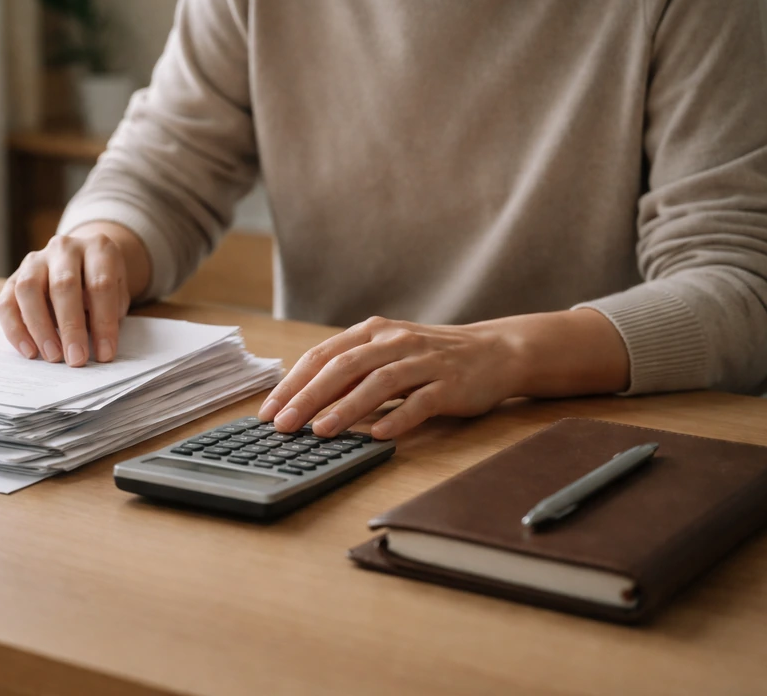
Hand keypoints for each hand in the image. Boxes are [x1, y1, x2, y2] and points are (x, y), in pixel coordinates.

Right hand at [0, 223, 149, 366]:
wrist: (84, 261)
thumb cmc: (102, 284)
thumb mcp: (118, 293)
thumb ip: (109, 312)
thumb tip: (97, 347)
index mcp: (98, 249)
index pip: (100, 285)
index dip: (103, 322)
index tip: (105, 354)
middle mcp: (64, 248)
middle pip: (63, 285)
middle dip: (70, 327)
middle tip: (76, 359)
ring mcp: (36, 259)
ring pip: (28, 289)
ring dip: (40, 328)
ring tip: (53, 356)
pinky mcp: (14, 276)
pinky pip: (6, 303)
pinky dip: (15, 330)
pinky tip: (29, 351)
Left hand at [257, 310, 629, 439]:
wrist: (497, 350)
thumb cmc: (432, 357)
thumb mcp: (388, 352)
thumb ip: (352, 369)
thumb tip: (304, 399)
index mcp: (373, 331)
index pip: (324, 354)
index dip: (294, 382)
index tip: (268, 409)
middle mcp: (396, 341)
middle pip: (344, 366)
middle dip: (309, 396)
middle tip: (284, 424)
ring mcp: (425, 361)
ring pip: (379, 382)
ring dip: (346, 407)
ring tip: (320, 431)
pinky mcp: (451, 383)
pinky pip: (421, 402)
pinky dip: (398, 418)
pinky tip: (378, 435)